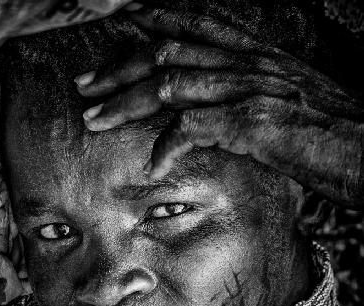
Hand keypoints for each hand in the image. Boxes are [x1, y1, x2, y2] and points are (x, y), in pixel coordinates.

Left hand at [76, 7, 363, 208]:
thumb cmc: (337, 134)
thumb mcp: (289, 104)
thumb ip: (250, 102)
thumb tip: (215, 118)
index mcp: (257, 55)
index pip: (194, 25)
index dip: (150, 25)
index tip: (116, 37)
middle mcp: (250, 62)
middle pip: (167, 51)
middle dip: (118, 67)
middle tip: (85, 86)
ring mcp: (251, 89)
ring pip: (170, 82)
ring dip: (125, 102)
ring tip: (95, 120)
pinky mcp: (255, 122)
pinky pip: (194, 125)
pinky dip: (167, 144)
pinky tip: (152, 164)